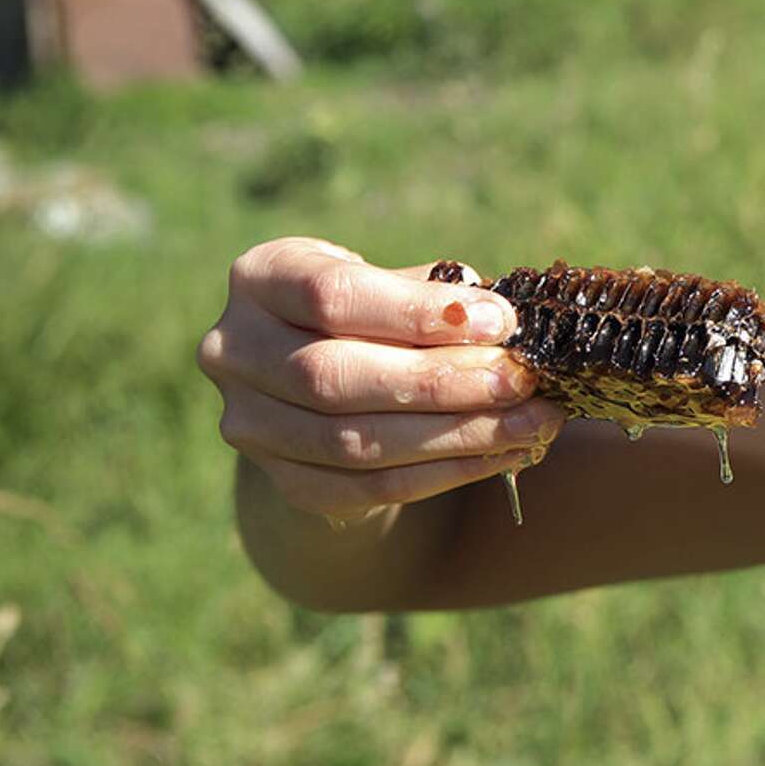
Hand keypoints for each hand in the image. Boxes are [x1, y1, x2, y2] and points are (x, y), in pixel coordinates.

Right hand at [197, 237, 567, 522]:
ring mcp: (248, 423)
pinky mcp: (281, 479)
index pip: (331, 296)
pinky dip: (443, 474)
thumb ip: (437, 297)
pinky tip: (503, 455)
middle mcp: (234, 350)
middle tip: (520, 381)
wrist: (332, 384)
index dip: (417, 312)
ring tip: (530, 424)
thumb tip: (501, 322)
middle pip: (335, 376)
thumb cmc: (379, 314)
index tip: (500, 320)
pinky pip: (366, 488)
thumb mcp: (395, 286)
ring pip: (353, 442)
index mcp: (261, 277)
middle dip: (441, 382)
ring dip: (455, 436)